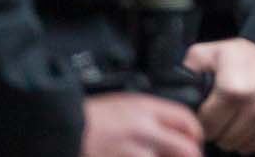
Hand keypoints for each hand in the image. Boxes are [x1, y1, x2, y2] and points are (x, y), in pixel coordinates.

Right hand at [81, 93, 203, 156]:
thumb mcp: (123, 103)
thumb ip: (149, 114)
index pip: (186, 120)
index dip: (195, 134)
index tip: (195, 142)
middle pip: (185, 149)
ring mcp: (132, 152)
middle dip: (191, 156)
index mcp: (145, 108)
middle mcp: (143, 130)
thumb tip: (172, 128)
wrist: (59, 128)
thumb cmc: (88, 117)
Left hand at [182, 38, 254, 155]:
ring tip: (245, 122)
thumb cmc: (248, 55)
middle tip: (229, 118)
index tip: (211, 114)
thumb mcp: (213, 53)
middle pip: (228, 140)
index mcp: (236, 87)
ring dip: (243, 140)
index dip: (205, 122)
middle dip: (224, 132)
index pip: (208, 126)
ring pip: (249, 148)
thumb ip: (190, 70)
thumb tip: (175, 90)